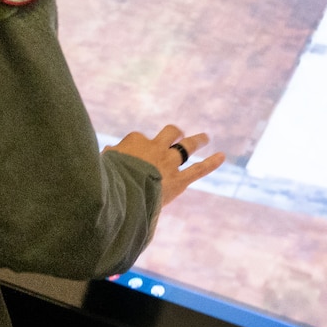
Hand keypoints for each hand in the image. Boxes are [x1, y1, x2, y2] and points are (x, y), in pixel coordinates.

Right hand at [109, 124, 223, 208]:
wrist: (123, 194)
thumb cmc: (108, 180)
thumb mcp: (103, 164)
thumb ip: (109, 157)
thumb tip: (109, 152)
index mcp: (136, 141)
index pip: (138, 139)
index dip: (135, 148)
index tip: (128, 160)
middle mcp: (156, 147)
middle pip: (170, 133)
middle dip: (175, 133)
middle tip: (178, 134)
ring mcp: (169, 162)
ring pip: (187, 146)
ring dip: (197, 140)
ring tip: (204, 138)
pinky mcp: (179, 180)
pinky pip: (199, 169)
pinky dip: (211, 163)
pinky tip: (222, 156)